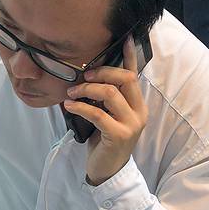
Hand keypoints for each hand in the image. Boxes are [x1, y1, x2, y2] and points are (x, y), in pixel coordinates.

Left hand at [63, 37, 146, 186]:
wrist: (107, 171)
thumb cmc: (104, 141)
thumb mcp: (106, 115)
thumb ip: (105, 98)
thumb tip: (88, 75)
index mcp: (138, 105)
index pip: (135, 74)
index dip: (130, 56)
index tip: (126, 38)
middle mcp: (139, 112)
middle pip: (125, 78)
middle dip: (101, 72)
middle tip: (82, 76)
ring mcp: (132, 124)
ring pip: (111, 93)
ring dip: (87, 88)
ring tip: (72, 92)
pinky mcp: (120, 135)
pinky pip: (98, 113)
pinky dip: (80, 106)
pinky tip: (69, 105)